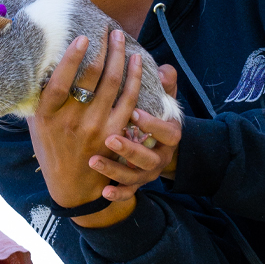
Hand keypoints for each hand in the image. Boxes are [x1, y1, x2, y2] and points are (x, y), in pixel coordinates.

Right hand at [28, 30, 142, 225]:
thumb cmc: (51, 149)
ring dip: (120, 57)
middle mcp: (71, 121)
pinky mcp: (114, 136)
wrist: (72, 188)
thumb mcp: (37, 125)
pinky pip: (129, 101)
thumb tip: (41, 64)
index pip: (61, 80)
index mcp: (48, 116)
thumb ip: (40, 98)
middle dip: (104, 49)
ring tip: (122, 39)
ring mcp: (95, 129)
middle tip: (109, 30)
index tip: (83, 37)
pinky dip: (134, 79)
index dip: (73, 57)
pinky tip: (136, 62)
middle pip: (92, 78)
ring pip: (113, 85)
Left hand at [89, 64, 181, 201]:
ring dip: (114, 169)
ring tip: (94, 161)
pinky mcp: (135, 183)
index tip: (134, 112)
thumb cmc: (155, 117)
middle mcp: (159, 156)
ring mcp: (147, 172)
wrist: (159, 148)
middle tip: (109, 139)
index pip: (166, 132)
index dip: (152, 124)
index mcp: (170, 135)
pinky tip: (103, 192)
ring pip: (134, 176)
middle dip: (129, 149)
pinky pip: (127, 191)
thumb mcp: (164, 101)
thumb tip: (163, 70)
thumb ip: (165, 85)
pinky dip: (117, 193)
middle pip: (148, 158)